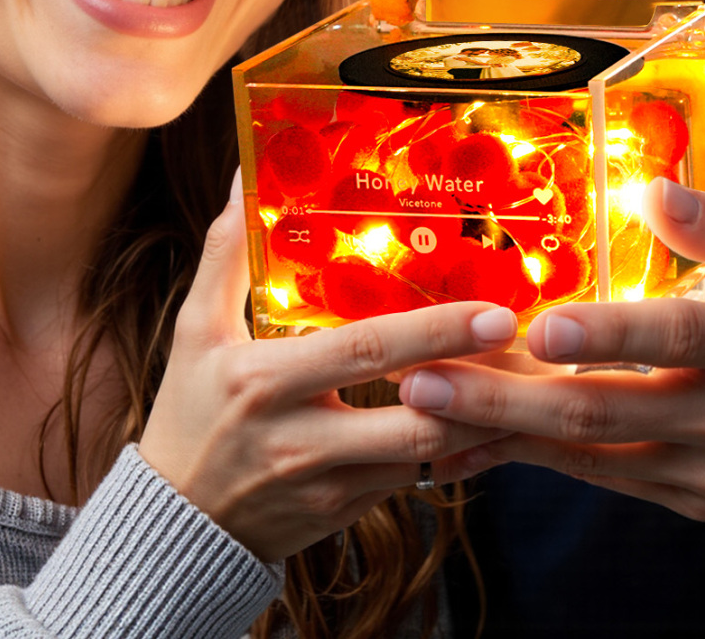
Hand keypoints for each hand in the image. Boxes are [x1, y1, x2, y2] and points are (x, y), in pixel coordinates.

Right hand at [138, 175, 516, 561]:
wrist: (176, 527)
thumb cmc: (189, 411)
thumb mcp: (194, 330)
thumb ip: (225, 254)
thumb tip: (241, 176)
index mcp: (266, 380)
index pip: (364, 351)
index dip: (434, 331)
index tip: (491, 310)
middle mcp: (302, 439)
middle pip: (413, 415)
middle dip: (479, 384)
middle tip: (529, 345)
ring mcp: (329, 485)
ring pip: (424, 455)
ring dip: (477, 418)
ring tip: (524, 379)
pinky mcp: (347, 514)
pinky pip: (413, 479)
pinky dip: (452, 448)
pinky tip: (486, 416)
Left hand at [398, 179, 704, 560]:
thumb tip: (652, 188)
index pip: (674, 335)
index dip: (606, 335)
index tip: (539, 328)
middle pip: (606, 409)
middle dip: (506, 396)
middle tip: (425, 378)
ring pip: (592, 454)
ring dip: (505, 432)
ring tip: (426, 413)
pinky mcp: (695, 500)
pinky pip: (606, 480)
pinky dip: (541, 463)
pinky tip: (484, 444)